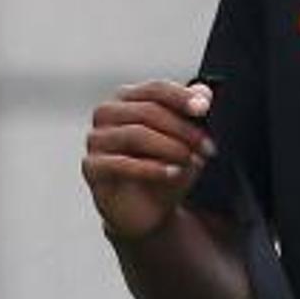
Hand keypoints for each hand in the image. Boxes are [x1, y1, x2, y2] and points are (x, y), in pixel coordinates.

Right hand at [82, 79, 217, 244]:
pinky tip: (173, 173)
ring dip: (171, 148)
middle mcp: (107, 113)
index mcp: (128, 99)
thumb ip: (193, 115)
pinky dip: (152, 168)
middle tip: (208, 147)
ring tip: (193, 161)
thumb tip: (204, 93)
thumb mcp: (187, 142)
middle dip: (183, 130)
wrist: (150, 209)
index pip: (155, 89)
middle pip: (148, 111)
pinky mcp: (92, 166)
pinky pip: (120, 163)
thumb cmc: (167, 167)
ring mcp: (96, 139)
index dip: (181, 97)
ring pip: (135, 134)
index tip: (204, 109)